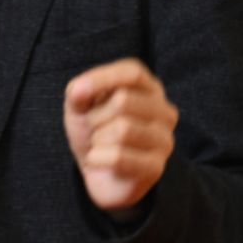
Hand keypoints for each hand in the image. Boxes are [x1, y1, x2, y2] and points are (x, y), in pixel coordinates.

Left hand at [63, 58, 177, 213]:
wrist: (97, 169)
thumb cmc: (93, 127)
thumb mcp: (79, 103)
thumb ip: (78, 90)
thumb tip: (80, 89)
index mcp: (148, 87)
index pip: (133, 73)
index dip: (103, 78)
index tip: (77, 92)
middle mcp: (164, 110)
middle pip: (123, 100)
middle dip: (96, 115)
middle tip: (93, 126)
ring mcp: (164, 140)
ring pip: (122, 129)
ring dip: (97, 137)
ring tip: (98, 142)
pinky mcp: (156, 167)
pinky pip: (119, 157)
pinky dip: (97, 157)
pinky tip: (97, 159)